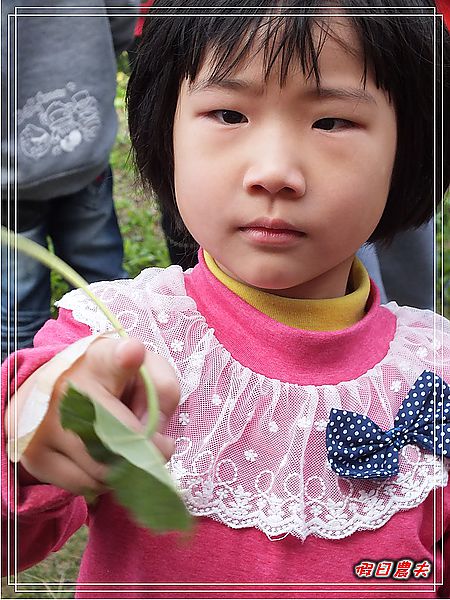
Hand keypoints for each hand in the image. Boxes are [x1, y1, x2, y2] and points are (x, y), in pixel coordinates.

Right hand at [15, 338, 179, 495]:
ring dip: (125, 469)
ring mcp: (46, 426)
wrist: (57, 386)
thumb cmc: (116, 379)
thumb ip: (164, 393)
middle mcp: (68, 390)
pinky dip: (102, 481)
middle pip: (122, 439)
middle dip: (148, 451)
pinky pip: (85, 485)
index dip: (126, 357)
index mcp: (103, 360)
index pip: (114, 358)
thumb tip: (154, 439)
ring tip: (122, 445)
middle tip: (156, 444)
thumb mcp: (147, 371)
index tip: (132, 353)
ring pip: (104, 471)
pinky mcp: (35, 457)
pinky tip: (102, 458)